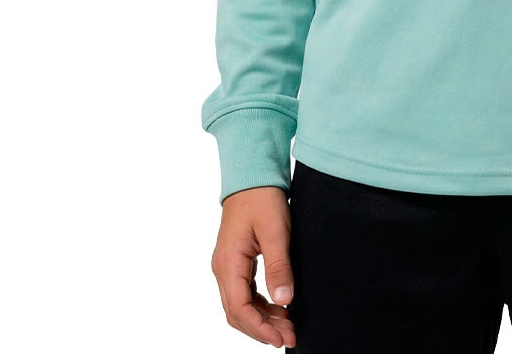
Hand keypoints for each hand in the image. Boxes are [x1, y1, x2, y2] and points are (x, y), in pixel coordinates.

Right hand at [210, 186, 296, 347]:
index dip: (260, 328)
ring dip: (262, 318)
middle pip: (237, 312)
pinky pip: (244, 292)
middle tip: (289, 337)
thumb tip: (284, 301)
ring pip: (240, 305)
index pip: (239, 308)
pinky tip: (279, 307)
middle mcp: (222, 268)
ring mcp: (227, 266)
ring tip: (288, 326)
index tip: (281, 339)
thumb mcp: (276, 230)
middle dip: (262, 329)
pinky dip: (260, 304)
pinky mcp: (236, 262)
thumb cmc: (262, 198)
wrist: (252, 175)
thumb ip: (279, 266)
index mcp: (228, 263)